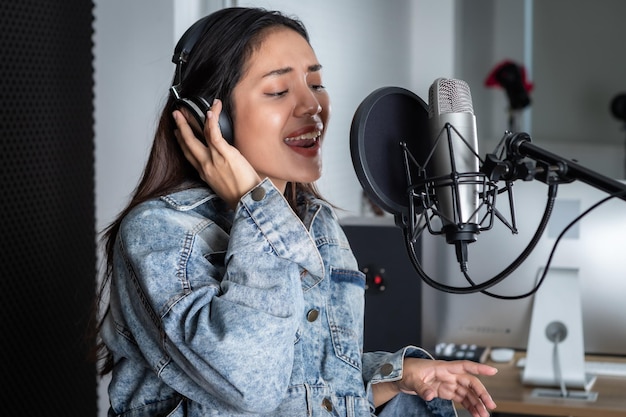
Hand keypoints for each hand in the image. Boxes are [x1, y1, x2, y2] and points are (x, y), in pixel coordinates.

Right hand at [172, 99, 260, 207]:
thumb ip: (217, 175)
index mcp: (204, 173)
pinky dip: (211, 123)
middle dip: (180, 127)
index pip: (188, 154)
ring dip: (190, 121)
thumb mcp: (222, 186)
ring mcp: (214, 159)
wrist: (249, 200)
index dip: (181, 141)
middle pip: (188, 143)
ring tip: (186, 110)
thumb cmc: (240, 194)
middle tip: (176, 115)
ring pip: (198, 137)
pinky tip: (209, 113)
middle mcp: (205, 166)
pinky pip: (214, 136)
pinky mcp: (226, 155)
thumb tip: (221, 168)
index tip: (177, 132)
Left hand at [373, 358, 496, 416]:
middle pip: (470, 382)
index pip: (464, 365)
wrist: (399, 375)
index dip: (479, 367)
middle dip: (482, 393)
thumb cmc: (405, 371)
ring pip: (467, 392)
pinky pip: (461, 398)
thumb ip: (422, 387)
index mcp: (442, 367)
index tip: (493, 371)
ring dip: (477, 403)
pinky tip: (475, 413)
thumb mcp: (411, 379)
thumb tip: (431, 395)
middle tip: (490, 406)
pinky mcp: (445, 391)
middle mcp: (448, 374)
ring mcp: (448, 383)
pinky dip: (469, 405)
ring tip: (484, 415)